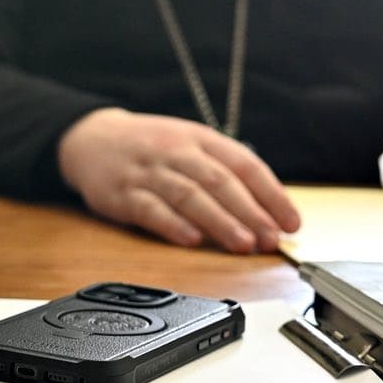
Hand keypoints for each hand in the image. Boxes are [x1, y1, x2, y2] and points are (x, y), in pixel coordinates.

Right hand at [57, 108, 300, 253]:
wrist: (91, 138)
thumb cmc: (150, 146)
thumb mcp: (188, 143)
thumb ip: (222, 170)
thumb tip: (266, 209)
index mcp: (199, 138)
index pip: (244, 164)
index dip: (271, 193)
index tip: (291, 220)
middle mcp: (177, 152)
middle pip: (220, 181)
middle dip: (250, 212)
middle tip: (271, 238)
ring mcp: (149, 172)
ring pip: (190, 196)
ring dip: (220, 222)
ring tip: (243, 243)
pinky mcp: (124, 194)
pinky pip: (151, 210)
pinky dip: (173, 225)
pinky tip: (192, 240)